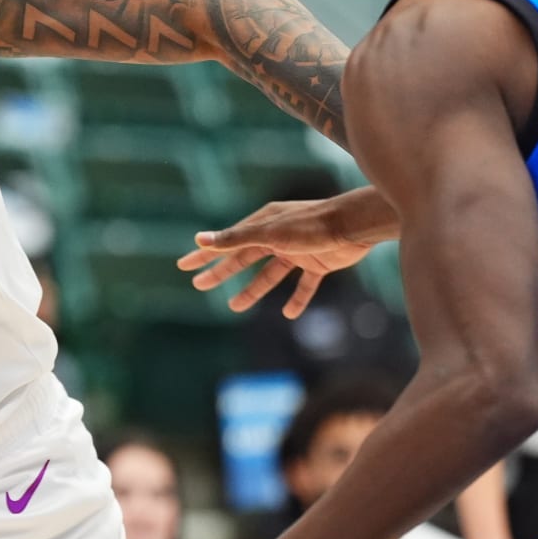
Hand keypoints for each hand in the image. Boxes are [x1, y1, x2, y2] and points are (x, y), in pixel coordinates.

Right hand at [177, 188, 394, 317]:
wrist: (353, 225)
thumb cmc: (310, 225)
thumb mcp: (268, 233)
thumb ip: (236, 239)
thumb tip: (200, 239)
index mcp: (262, 224)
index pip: (226, 242)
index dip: (205, 255)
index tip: (184, 265)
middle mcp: (277, 236)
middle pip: (242, 259)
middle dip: (220, 272)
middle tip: (198, 285)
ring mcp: (297, 250)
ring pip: (269, 275)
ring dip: (252, 290)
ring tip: (234, 306)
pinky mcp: (318, 263)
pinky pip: (304, 284)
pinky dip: (297, 299)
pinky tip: (289, 313)